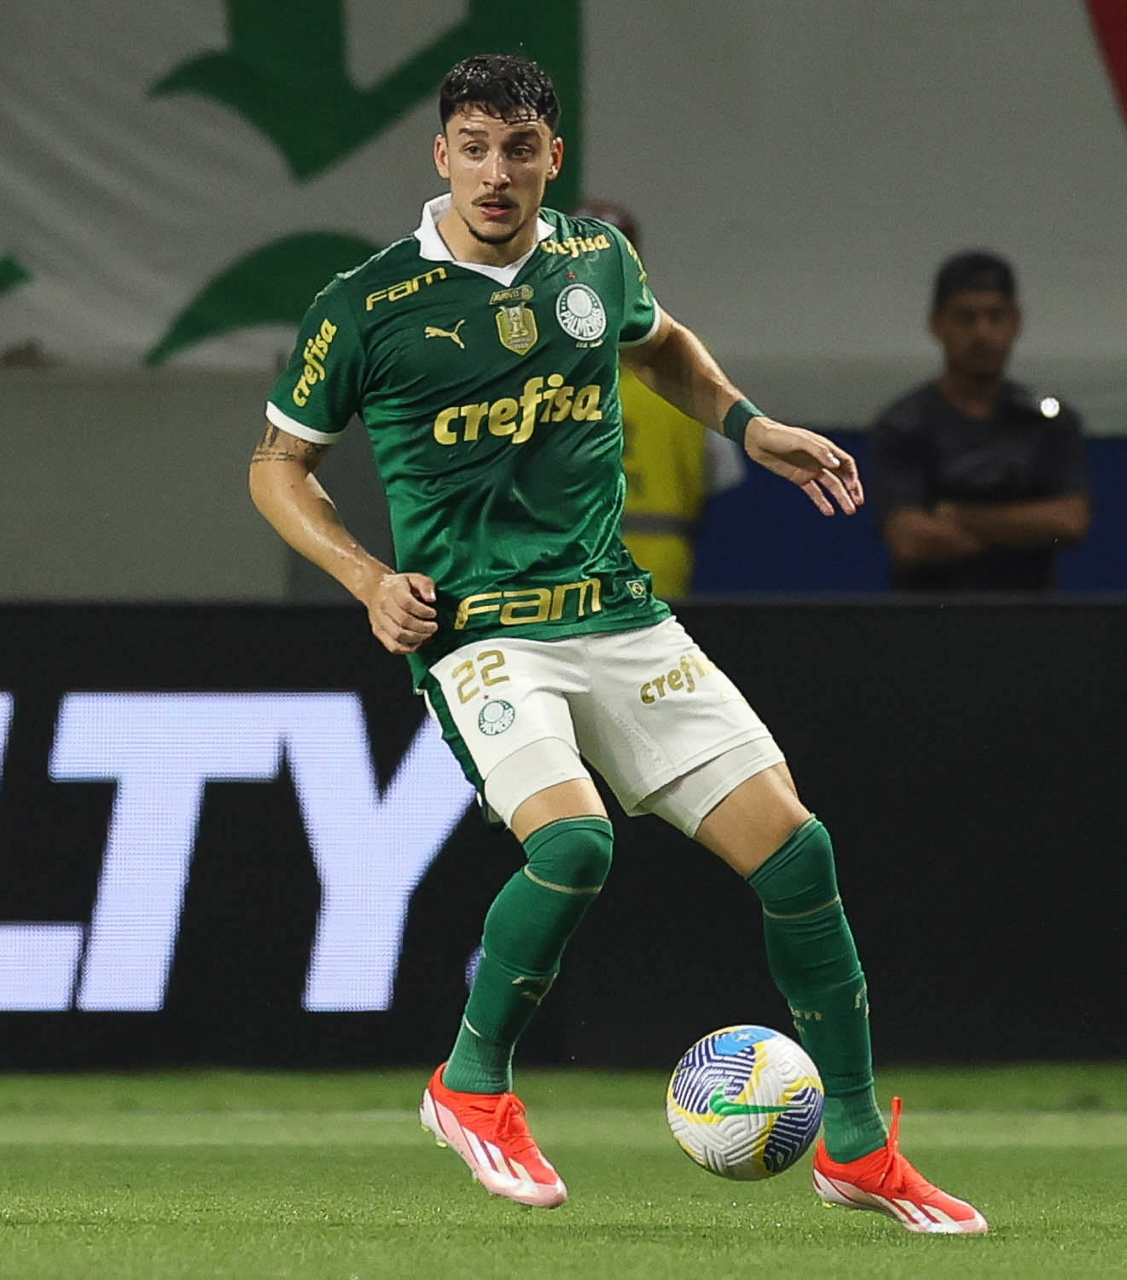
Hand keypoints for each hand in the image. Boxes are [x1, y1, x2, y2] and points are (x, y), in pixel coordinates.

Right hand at [366, 572, 437, 654]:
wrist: (375, 589)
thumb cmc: (398, 585)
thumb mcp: (414, 578)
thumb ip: (426, 585)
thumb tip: (432, 598)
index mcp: (393, 590)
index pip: (407, 603)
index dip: (423, 611)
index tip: (433, 613)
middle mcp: (383, 605)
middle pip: (404, 621)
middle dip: (423, 627)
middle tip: (434, 627)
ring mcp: (379, 620)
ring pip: (398, 635)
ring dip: (417, 638)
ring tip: (427, 634)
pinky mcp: (378, 631)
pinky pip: (392, 646)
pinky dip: (407, 648)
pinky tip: (417, 643)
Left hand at [743, 417, 863, 515]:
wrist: (758, 441)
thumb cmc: (779, 436)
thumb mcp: (800, 441)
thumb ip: (818, 451)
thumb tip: (836, 465)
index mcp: (825, 448)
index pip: (846, 463)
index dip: (852, 475)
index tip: (853, 488)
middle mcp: (821, 459)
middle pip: (843, 476)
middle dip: (852, 489)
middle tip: (858, 503)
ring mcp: (810, 469)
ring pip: (831, 486)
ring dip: (841, 498)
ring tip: (849, 511)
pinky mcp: (799, 478)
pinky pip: (814, 492)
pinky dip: (822, 502)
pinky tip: (830, 512)